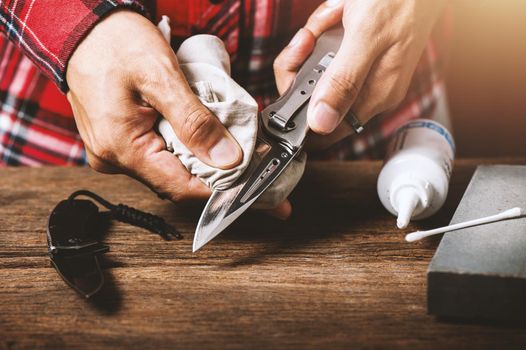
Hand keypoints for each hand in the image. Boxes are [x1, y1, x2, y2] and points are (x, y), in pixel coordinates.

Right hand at [67, 10, 242, 201]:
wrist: (84, 29)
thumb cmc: (115, 44)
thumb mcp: (162, 77)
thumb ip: (194, 122)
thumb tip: (226, 158)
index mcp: (121, 149)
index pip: (179, 188)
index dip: (216, 184)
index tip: (243, 169)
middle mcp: (113, 160)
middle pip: (174, 180)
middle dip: (208, 165)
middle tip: (234, 142)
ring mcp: (113, 153)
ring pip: (166, 167)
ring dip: (194, 153)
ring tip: (212, 129)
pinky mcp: (117, 143)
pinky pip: (154, 154)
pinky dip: (178, 144)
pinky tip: (189, 126)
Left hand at [274, 0, 446, 138]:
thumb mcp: (366, 36)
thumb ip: (343, 81)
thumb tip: (321, 123)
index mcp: (375, 95)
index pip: (325, 130)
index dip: (300, 112)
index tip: (292, 81)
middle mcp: (370, 90)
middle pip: (314, 95)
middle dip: (303, 63)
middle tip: (311, 36)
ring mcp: (365, 72)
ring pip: (317, 68)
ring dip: (315, 38)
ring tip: (334, 14)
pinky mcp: (361, 55)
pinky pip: (329, 51)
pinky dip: (326, 28)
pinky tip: (340, 11)